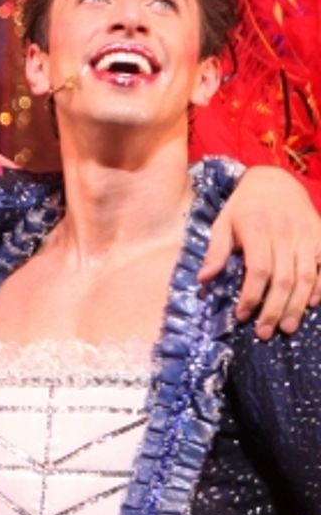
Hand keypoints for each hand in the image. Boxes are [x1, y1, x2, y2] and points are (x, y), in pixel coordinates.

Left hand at [199, 166, 320, 337]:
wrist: (275, 181)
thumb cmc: (243, 207)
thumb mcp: (222, 223)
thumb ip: (216, 251)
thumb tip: (204, 280)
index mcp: (256, 228)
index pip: (258, 269)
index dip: (252, 295)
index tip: (242, 315)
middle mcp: (285, 232)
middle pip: (283, 279)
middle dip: (274, 309)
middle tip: (265, 333)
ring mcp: (306, 235)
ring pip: (306, 277)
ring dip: (297, 306)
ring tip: (286, 327)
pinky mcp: (320, 236)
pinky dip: (320, 286)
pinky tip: (311, 304)